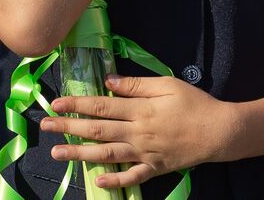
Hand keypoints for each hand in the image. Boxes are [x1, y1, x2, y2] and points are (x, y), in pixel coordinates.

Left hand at [43, 75, 232, 188]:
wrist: (218, 131)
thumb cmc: (194, 103)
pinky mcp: (154, 168)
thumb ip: (137, 85)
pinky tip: (97, 181)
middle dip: (69, 127)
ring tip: (57, 153)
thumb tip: (109, 81)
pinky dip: (113, 181)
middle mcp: (137, 133)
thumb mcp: (168, 85)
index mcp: (140, 110)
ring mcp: (144, 153)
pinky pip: (130, 177)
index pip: (102, 105)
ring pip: (106, 154)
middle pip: (97, 129)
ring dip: (79, 154)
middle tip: (45, 125)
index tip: (57, 102)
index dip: (77, 104)